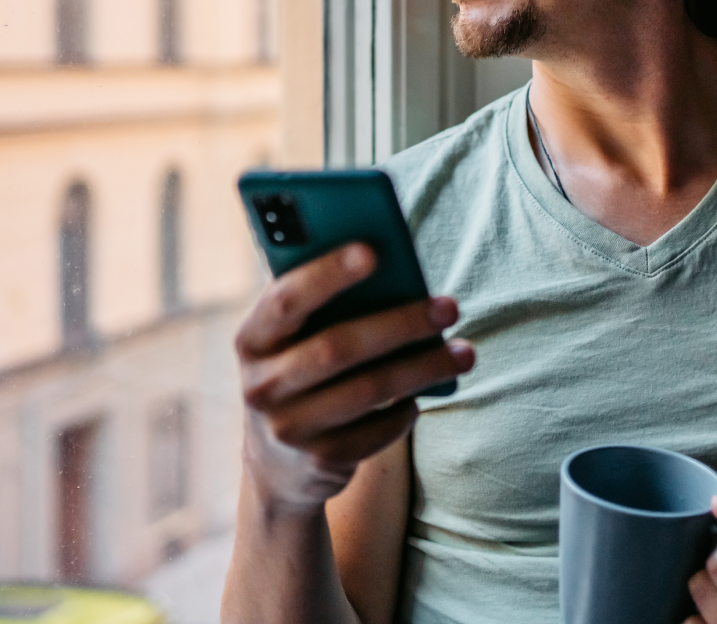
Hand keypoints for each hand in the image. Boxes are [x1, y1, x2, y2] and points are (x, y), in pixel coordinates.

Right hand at [235, 242, 474, 509]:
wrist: (276, 465)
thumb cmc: (300, 373)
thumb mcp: (291, 342)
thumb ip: (321, 307)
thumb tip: (392, 268)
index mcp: (251, 339)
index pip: (285, 299)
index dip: (326, 273)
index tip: (374, 251)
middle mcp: (261, 386)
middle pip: (337, 347)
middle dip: (400, 324)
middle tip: (449, 308)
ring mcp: (288, 429)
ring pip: (369, 390)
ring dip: (423, 368)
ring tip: (464, 353)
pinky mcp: (319, 462)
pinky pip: (378, 432)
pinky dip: (405, 411)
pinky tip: (422, 395)